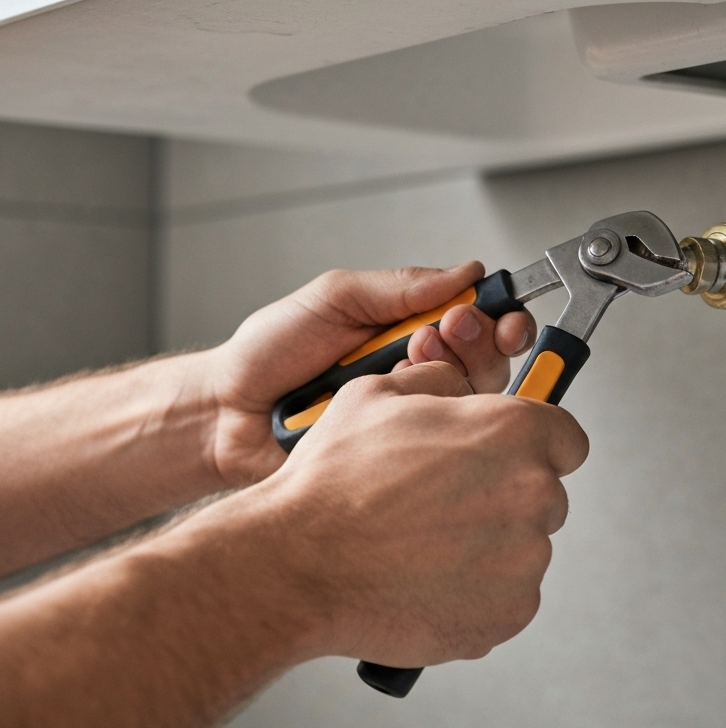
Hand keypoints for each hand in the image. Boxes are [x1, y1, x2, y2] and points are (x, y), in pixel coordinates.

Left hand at [204, 263, 536, 487]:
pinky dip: (418, 416)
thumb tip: (466, 273)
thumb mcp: (335, 298)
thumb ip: (401, 287)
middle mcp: (415, 372)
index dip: (498, 317)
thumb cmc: (269, 354)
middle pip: (486, 363)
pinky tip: (388, 406)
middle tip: (446, 331)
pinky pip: (433, 440)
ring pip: (467, 402)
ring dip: (442, 374)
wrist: (225, 412)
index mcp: (407, 329)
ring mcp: (407, 415)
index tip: (499, 313)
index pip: (476, 320)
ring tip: (400, 360)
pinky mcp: (395, 453)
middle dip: (476, 342)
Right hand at [266, 361, 589, 666]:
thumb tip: (463, 387)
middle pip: (544, 493)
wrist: (298, 564)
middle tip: (444, 501)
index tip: (510, 458)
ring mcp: (524, 559)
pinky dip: (477, 590)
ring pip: (524, 546)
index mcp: (513, 431)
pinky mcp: (508, 614)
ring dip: (489, 544)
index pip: (568, 439)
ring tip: (423, 543)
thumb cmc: (333, 481)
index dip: (535, 445)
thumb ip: (441, 382)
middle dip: (504, 494)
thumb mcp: (379, 393)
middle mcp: (533, 492)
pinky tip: (426, 577)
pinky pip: (508, 596)